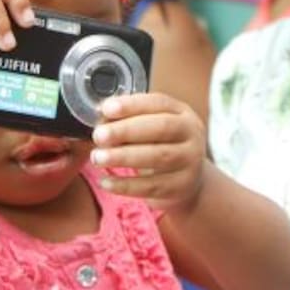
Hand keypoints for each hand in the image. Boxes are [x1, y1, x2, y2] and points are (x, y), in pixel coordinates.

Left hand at [91, 93, 207, 210]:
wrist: (189, 181)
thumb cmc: (162, 147)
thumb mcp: (153, 128)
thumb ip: (130, 120)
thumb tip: (101, 117)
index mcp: (182, 113)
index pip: (159, 102)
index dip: (132, 105)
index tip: (106, 109)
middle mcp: (191, 134)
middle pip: (161, 128)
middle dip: (126, 130)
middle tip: (99, 135)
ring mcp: (190, 161)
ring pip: (158, 157)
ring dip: (123, 157)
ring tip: (97, 158)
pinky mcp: (182, 186)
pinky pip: (151, 186)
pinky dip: (125, 185)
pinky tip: (105, 182)